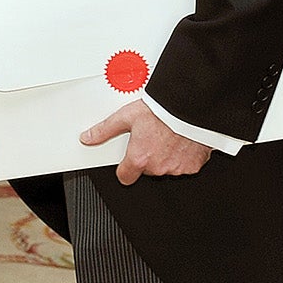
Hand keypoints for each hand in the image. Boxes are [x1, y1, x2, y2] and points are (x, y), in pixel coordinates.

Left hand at [81, 101, 212, 184]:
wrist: (190, 106)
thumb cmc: (161, 110)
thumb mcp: (127, 116)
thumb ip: (105, 130)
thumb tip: (88, 137)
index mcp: (139, 158)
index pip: (125, 177)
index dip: (125, 168)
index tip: (128, 161)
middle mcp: (157, 167)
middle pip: (147, 170)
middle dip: (148, 157)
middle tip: (151, 138)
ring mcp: (176, 168)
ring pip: (166, 167)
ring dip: (165, 156)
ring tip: (167, 136)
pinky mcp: (193, 165)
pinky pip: (185, 165)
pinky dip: (183, 155)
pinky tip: (181, 140)